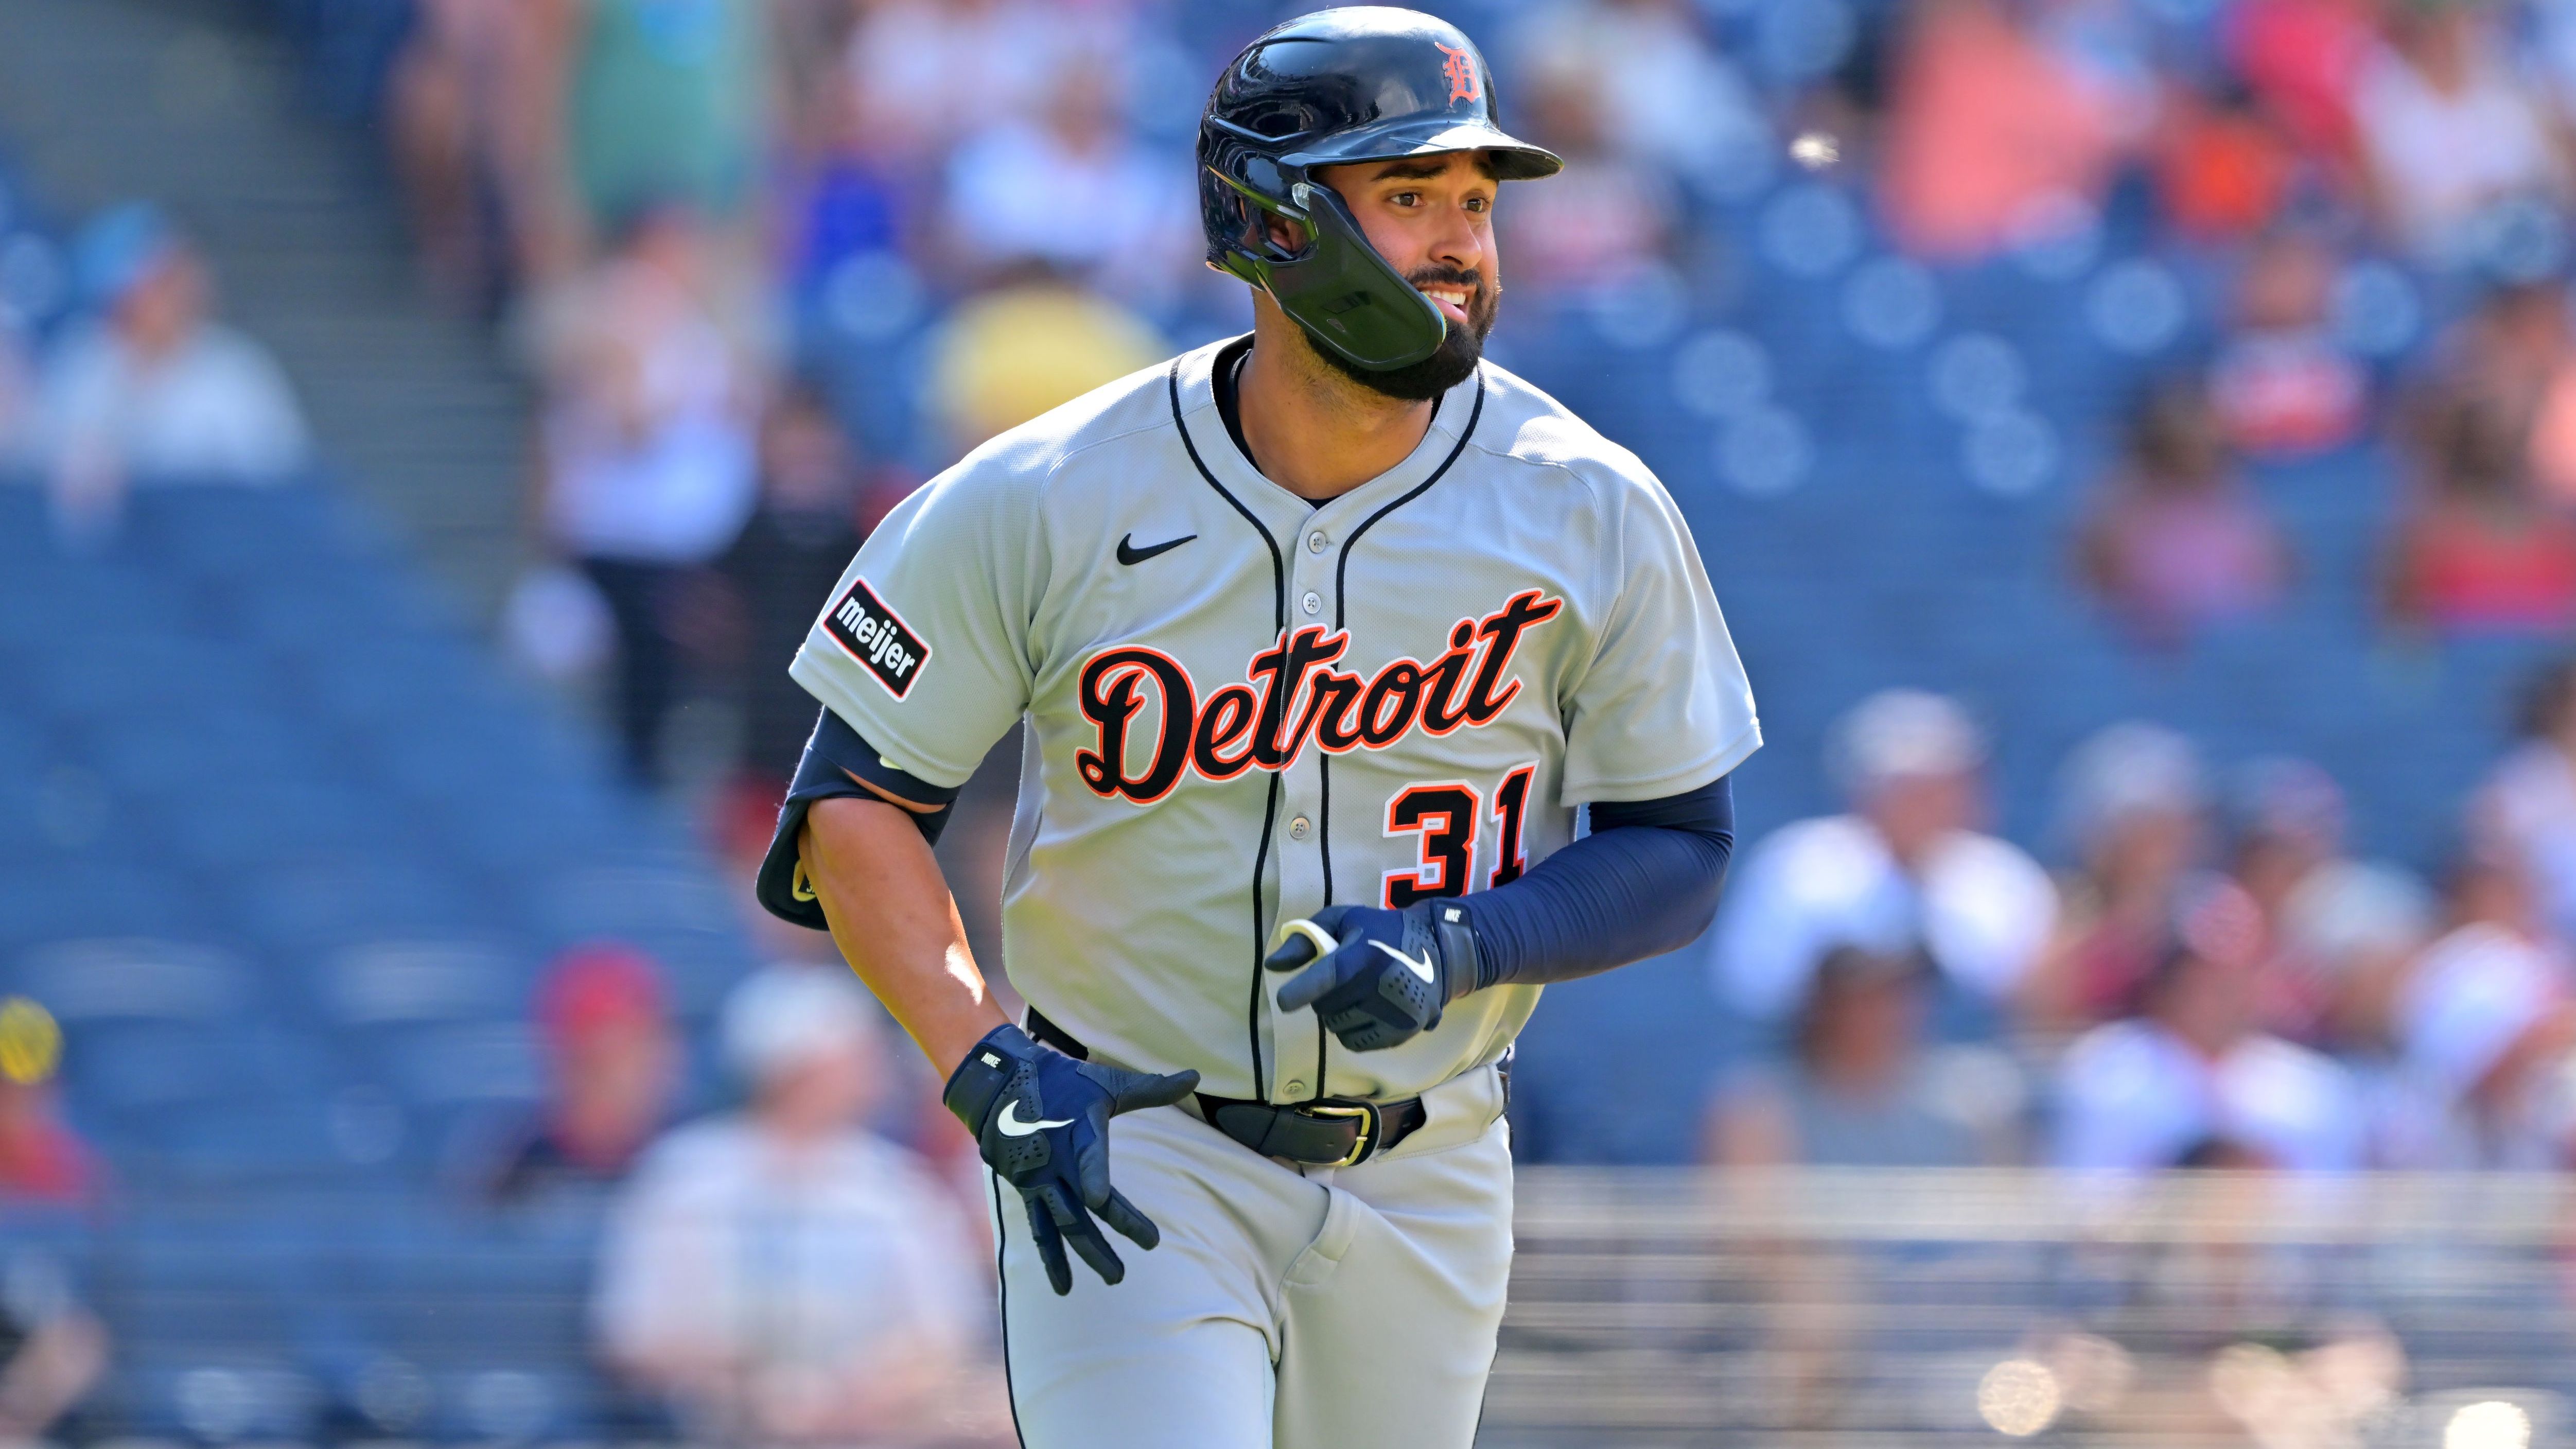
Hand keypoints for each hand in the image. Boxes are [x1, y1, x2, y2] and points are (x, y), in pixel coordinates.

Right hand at [943, 1025, 1198, 1293]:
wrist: (999, 1084)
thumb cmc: (1063, 1081)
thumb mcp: (1106, 1082)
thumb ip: (1152, 1090)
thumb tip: (1196, 1077)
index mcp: (1077, 1130)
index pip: (1087, 1156)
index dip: (1093, 1175)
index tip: (1099, 1198)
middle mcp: (1054, 1160)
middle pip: (1082, 1201)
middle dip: (1114, 1226)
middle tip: (1151, 1244)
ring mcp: (1038, 1180)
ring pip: (1063, 1223)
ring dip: (1088, 1252)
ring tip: (1116, 1277)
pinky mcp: (1026, 1191)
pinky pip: (1040, 1230)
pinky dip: (1052, 1258)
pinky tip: (1065, 1286)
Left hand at [1263, 901, 1479, 1052]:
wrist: (1437, 952)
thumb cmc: (1379, 931)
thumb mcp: (1342, 920)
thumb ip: (1305, 939)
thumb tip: (1273, 966)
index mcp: (1365, 954)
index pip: (1329, 976)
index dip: (1303, 990)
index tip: (1284, 1002)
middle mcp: (1381, 985)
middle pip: (1325, 1007)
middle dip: (1324, 996)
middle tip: (1343, 979)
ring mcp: (1394, 1012)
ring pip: (1337, 1028)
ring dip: (1337, 1014)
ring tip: (1358, 993)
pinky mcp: (1403, 1032)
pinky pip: (1356, 1043)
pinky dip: (1353, 1031)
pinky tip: (1368, 1010)